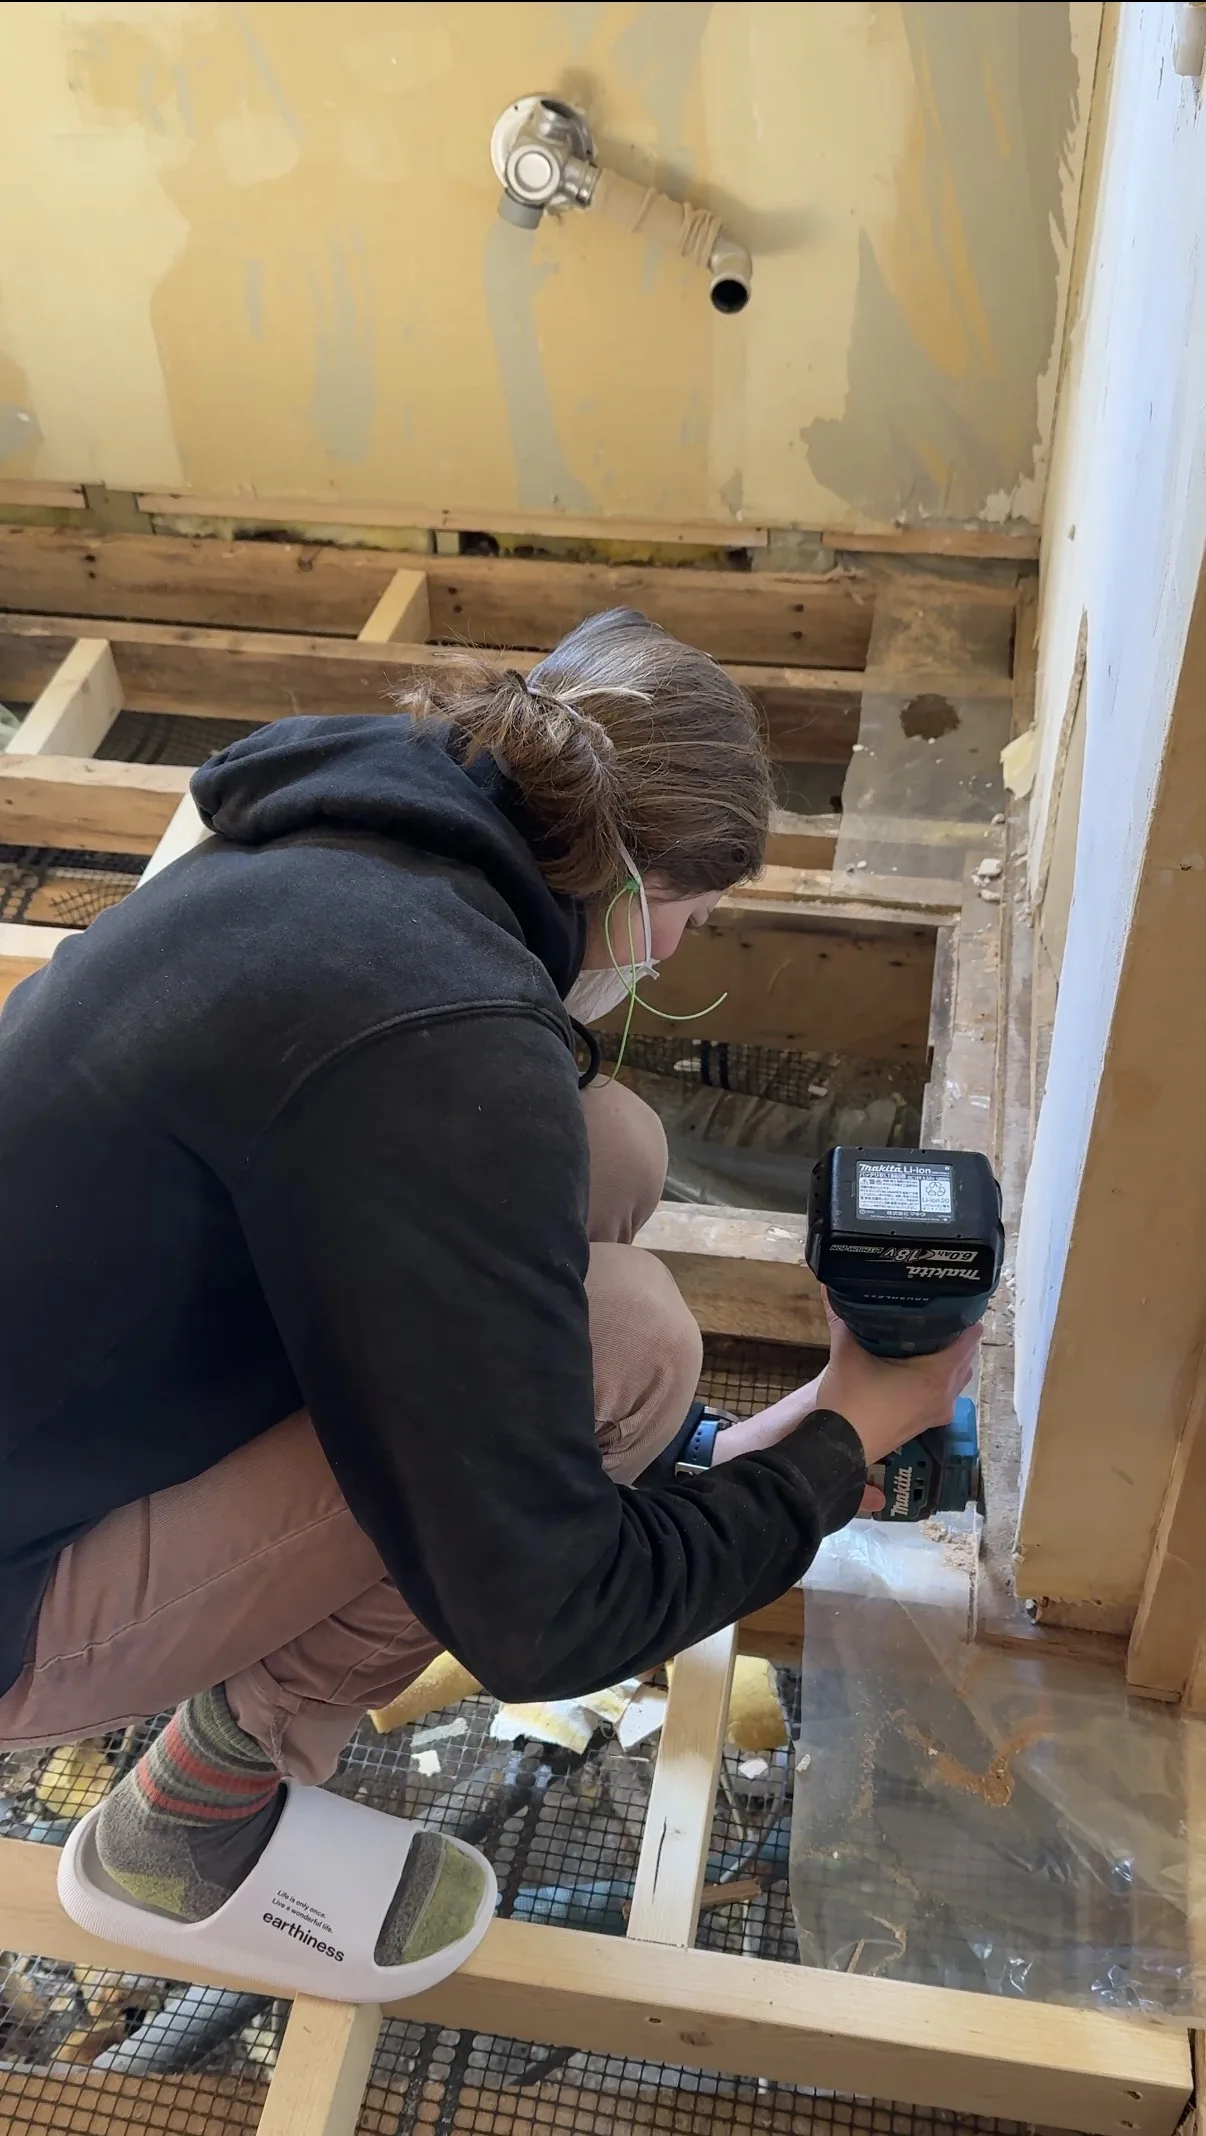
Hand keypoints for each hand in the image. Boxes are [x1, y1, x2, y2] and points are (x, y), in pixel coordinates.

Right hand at [710, 1297, 980, 1514]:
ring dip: (947, 1358)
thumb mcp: (845, 1353)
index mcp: (938, 1374)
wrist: (837, 1448)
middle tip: (932, 1312)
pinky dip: (938, 1378)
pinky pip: (944, 1394)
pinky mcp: (926, 1424)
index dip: (963, 1314)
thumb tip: (830, 1284)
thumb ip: (842, 1317)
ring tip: (924, 1336)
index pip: (970, 1336)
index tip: (950, 1297)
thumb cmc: (849, 1399)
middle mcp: (947, 1394)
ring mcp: (938, 1412)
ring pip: (956, 1377)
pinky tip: (915, 1367)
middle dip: (953, 1334)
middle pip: (965, 1356)